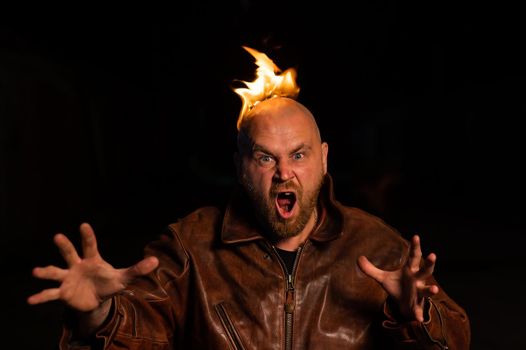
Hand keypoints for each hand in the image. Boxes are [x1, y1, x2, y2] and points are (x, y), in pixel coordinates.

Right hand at [28, 223, 158, 312]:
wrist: (96, 301)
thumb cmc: (108, 284)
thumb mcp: (124, 278)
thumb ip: (137, 269)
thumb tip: (155, 261)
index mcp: (92, 260)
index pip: (90, 245)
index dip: (87, 236)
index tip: (84, 225)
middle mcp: (77, 266)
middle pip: (69, 253)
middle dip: (64, 246)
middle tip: (58, 236)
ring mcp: (68, 278)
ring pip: (55, 272)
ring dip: (46, 271)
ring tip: (36, 271)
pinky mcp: (62, 293)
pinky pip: (50, 294)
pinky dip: (41, 296)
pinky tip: (31, 300)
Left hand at [357, 235, 438, 321]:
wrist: (403, 305)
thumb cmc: (397, 286)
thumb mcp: (382, 278)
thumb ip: (370, 269)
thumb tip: (358, 258)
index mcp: (410, 270)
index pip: (414, 256)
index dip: (415, 246)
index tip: (416, 236)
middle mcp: (417, 280)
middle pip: (426, 270)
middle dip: (429, 264)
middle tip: (433, 255)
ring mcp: (418, 293)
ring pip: (426, 291)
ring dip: (431, 290)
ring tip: (434, 289)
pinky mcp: (416, 306)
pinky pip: (418, 310)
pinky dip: (418, 314)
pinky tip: (418, 319)